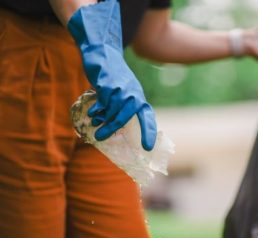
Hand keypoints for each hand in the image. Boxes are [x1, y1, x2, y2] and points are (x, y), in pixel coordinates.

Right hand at [68, 0, 156, 150]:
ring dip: (102, 119)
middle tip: (101, 137)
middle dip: (112, 128)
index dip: (149, 132)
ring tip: (95, 124)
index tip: (148, 147)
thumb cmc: (114, 77)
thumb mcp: (124, 91)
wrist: (104, 53)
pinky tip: (92, 113)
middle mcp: (133, 94)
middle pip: (124, 117)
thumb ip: (122, 107)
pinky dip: (96, 109)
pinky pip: (102, 103)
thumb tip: (115, 127)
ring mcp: (121, 89)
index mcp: (139, 97)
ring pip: (112, 111)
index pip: (147, 117)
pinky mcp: (108, 85)